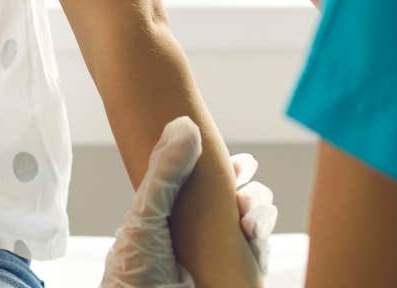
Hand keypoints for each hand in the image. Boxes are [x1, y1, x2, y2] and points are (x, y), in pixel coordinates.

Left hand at [104, 117, 276, 287]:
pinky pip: (260, 255)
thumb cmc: (133, 274)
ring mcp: (219, 260)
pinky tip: (255, 230)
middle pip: (238, 203)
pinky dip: (263, 239)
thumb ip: (165, 170)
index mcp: (175, 218)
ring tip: (250, 213)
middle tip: (246, 184)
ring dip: (260, 211)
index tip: (241, 162)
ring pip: (254, 226)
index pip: (209, 188)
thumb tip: (186, 124)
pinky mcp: (236, 279)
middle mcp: (200, 237)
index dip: (229, 172)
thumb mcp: (145, 214)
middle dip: (250, 190)